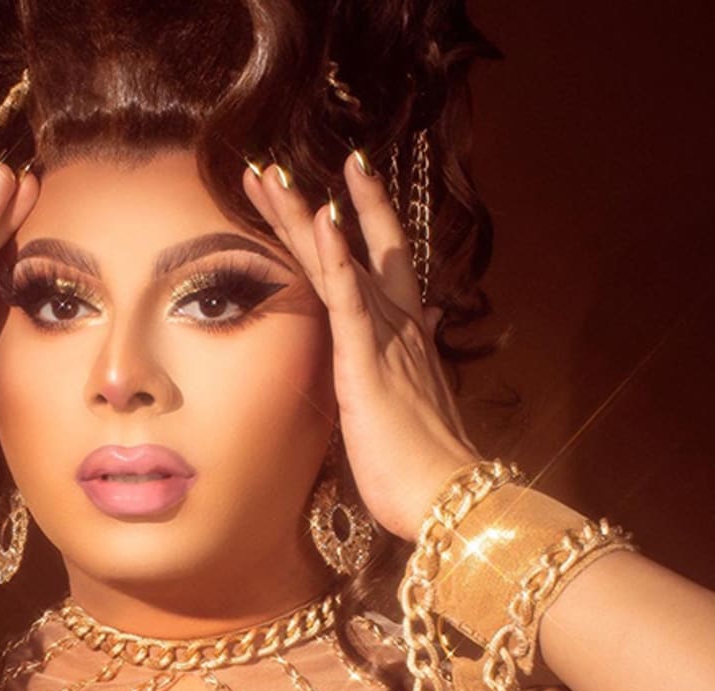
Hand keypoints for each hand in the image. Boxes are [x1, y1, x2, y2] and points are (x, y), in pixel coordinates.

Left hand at [243, 152, 479, 540]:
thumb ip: (406, 360)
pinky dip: (336, 257)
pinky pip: (350, 298)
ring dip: (304, 215)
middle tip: (270, 168)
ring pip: (340, 261)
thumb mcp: (406, 402)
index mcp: (401, 334)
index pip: (373, 262)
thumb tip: (422, 327)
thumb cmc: (418, 464)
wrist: (444, 498)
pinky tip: (323, 216)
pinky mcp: (369, 359)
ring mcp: (383, 336)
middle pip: (349, 247)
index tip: (324, 187)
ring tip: (273, 174)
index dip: (353, 220)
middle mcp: (396, 322)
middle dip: (308, 204)